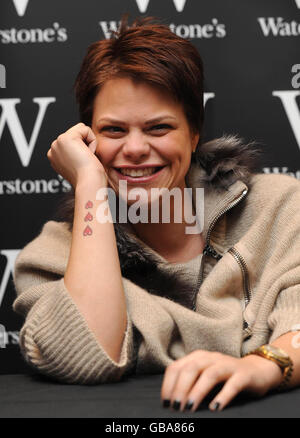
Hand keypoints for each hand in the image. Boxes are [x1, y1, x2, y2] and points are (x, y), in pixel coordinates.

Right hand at [47, 122, 106, 187]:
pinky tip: (88, 154)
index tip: (82, 164)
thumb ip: (75, 154)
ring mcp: (57, 143)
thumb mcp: (79, 164)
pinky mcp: (65, 138)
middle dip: (85, 145)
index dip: (83, 150)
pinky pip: (85, 129)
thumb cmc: (89, 178)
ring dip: (88, 143)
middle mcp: (53, 150)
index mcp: (55, 157)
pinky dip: (92, 141)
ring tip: (86, 158)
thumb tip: (82, 147)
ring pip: (80, 130)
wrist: (89, 182)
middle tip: (85, 161)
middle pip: (76, 133)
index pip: (73, 140)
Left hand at [161, 350, 282, 411]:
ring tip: (189, 407)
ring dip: (197, 392)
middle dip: (180, 388)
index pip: (177, 367)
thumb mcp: (205, 375)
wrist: (258, 370)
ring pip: (210, 375)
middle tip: (175, 407)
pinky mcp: (243, 375)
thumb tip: (172, 401)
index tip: (165, 403)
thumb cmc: (226, 377)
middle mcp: (211, 358)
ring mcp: (228, 365)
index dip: (168, 384)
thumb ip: (190, 382)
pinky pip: (232, 384)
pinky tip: (215, 408)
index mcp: (198, 357)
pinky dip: (223, 396)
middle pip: (191, 369)